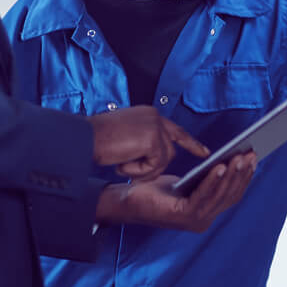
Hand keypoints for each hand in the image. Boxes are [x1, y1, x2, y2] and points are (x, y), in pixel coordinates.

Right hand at [87, 106, 207, 178]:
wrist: (82, 139)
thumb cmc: (95, 141)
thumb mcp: (124, 138)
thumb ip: (143, 143)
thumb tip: (155, 156)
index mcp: (148, 115)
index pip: (175, 130)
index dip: (190, 143)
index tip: (205, 153)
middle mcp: (154, 116)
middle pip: (169, 151)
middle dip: (153, 167)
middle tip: (129, 171)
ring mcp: (154, 126)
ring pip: (163, 160)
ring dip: (143, 170)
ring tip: (121, 165)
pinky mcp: (152, 138)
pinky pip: (155, 164)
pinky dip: (138, 171)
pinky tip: (121, 164)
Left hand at [94, 151, 255, 231]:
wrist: (128, 201)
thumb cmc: (154, 190)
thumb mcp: (185, 183)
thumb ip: (204, 179)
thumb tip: (227, 161)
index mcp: (206, 213)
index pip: (232, 195)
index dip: (244, 177)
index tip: (253, 158)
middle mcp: (203, 221)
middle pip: (229, 195)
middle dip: (242, 173)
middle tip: (251, 154)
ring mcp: (194, 221)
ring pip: (219, 195)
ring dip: (231, 175)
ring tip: (239, 158)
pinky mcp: (183, 216)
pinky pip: (203, 195)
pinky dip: (213, 180)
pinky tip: (220, 166)